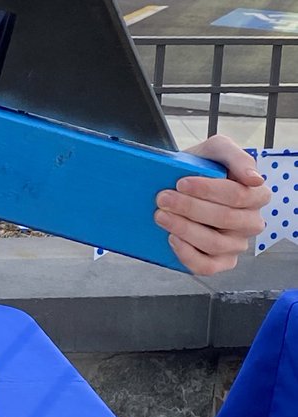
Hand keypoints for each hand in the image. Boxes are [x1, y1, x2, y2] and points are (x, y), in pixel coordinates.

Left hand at [155, 135, 270, 274]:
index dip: (207, 190)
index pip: (238, 195)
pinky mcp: (221, 261)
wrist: (179, 181)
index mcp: (255, 195)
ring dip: (184, 228)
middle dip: (190, 208)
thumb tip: (254, 179)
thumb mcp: (217, 149)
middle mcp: (250, 222)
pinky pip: (208, 267)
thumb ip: (236, 156)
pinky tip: (172, 238)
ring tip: (160, 215)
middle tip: (163, 197)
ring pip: (215, 244)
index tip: (180, 182)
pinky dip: (187, 255)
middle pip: (225, 219)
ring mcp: (236, 244)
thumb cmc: (202, 166)